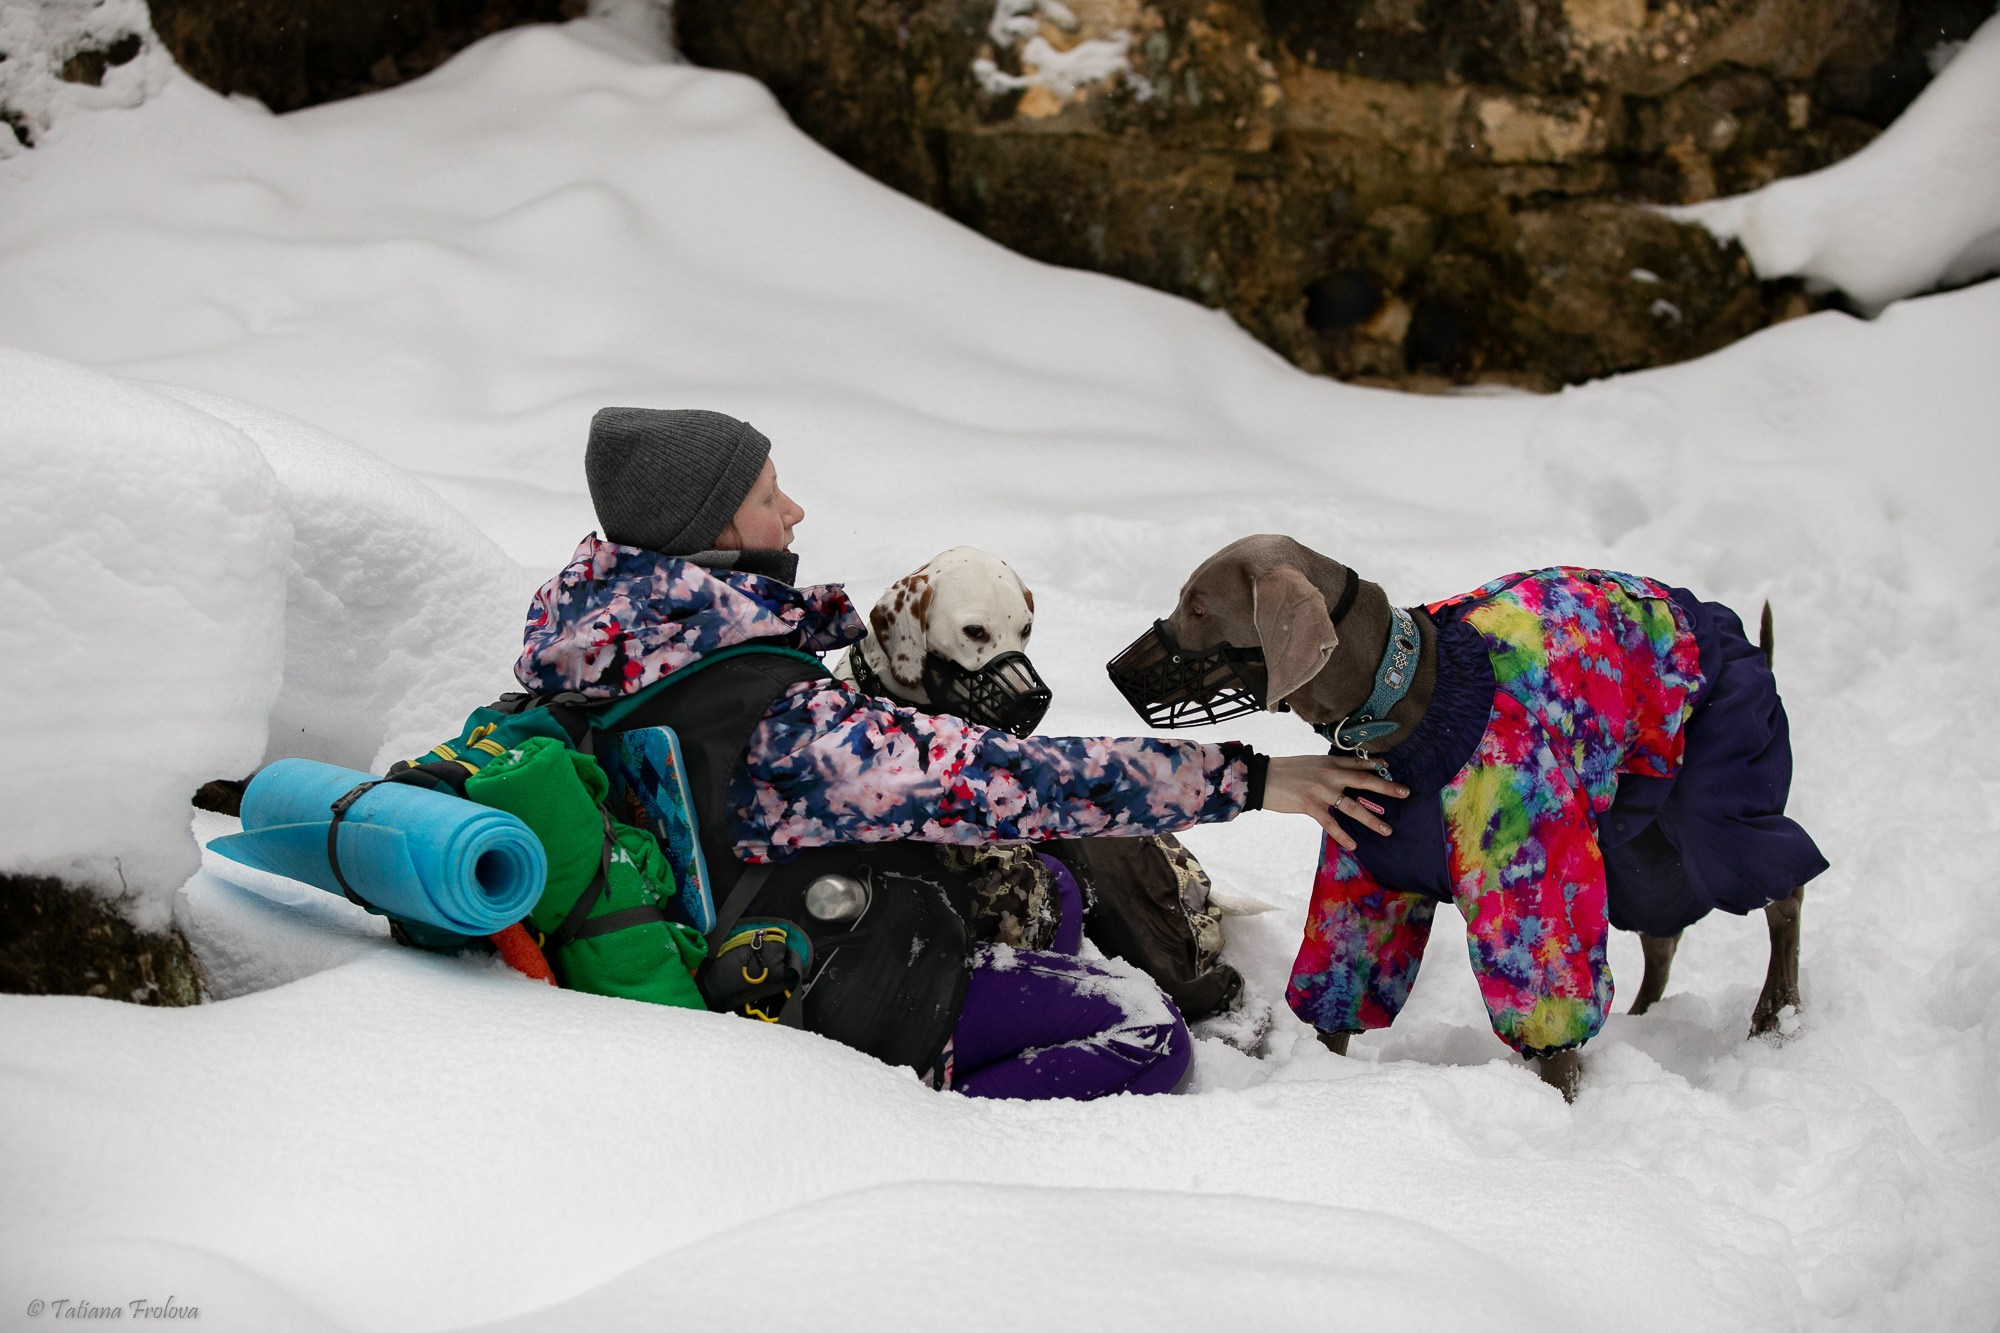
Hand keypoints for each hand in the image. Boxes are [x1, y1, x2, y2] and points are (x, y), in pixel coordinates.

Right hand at [1261, 755, 1407, 849]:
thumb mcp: (1309, 763)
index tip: (1390, 767)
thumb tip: (1340, 776)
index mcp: (1329, 762)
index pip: (1357, 762)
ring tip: (1386, 830)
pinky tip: (1353, 845)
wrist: (1261, 777)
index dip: (1375, 764)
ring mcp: (1321, 790)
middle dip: (1386, 787)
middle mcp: (1329, 774)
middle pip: (1363, 781)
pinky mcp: (1310, 805)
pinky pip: (1330, 823)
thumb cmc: (1284, 770)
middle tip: (1405, 793)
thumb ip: (1327, 768)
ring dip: (1371, 819)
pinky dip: (1342, 835)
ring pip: (1352, 806)